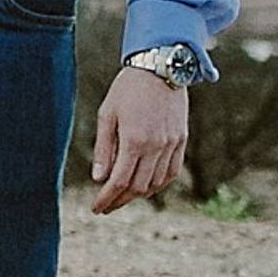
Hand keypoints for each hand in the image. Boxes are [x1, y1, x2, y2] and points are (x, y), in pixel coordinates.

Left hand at [90, 66, 187, 214]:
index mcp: (135, 140)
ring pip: (156, 183)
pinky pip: (171, 172)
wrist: (160, 68)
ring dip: (138, 195)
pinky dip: (158, 184)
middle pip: (138, 187)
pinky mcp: (181, 140)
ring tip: (122, 197)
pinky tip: (146, 186)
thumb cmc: (128, 89)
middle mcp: (156, 146)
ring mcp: (172, 144)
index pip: (119, 181)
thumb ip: (104, 148)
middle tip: (106, 207)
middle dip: (120, 201)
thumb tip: (99, 179)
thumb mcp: (107, 114)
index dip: (106, 199)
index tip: (96, 208)